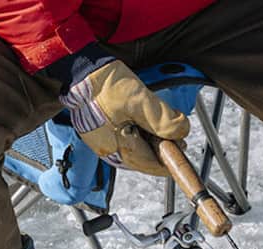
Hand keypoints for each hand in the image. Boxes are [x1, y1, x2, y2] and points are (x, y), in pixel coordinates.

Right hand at [60, 60, 189, 176]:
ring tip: (160, 123)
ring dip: (151, 138)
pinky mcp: (103, 130)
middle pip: (144, 158)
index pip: (151, 165)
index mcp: (117, 149)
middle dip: (161, 147)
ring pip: (137, 148)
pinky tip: (144, 119)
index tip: (183, 149)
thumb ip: (162, 119)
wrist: (79, 68)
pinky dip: (140, 131)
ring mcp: (105, 141)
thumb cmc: (102, 84)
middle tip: (175, 133)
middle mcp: (110, 151)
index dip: (170, 159)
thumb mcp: (138, 100)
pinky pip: (127, 138)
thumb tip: (182, 132)